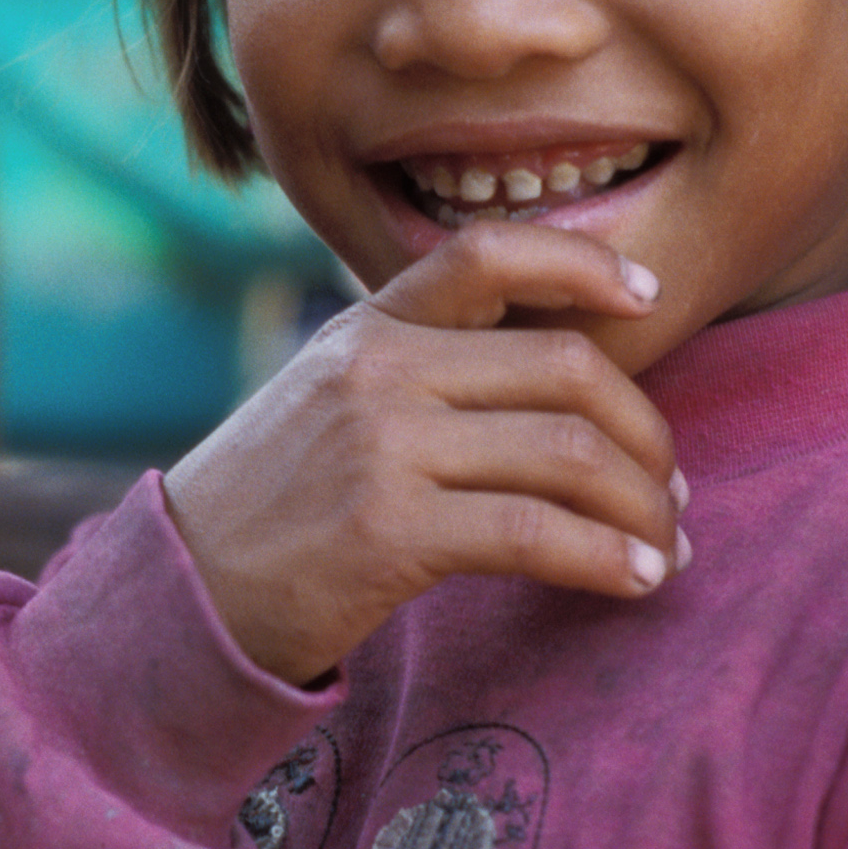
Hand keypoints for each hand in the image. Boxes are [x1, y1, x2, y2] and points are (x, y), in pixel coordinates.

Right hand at [163, 224, 688, 685]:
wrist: (178, 595)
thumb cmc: (270, 509)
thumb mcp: (328, 403)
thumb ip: (420, 374)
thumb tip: (555, 392)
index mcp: (368, 327)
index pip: (489, 252)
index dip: (584, 260)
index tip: (647, 291)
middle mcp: (380, 369)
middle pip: (566, 368)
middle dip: (646, 432)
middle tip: (669, 488)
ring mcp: (384, 447)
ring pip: (569, 453)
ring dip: (641, 506)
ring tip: (663, 545)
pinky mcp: (391, 532)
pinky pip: (538, 534)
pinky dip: (606, 558)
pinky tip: (635, 582)